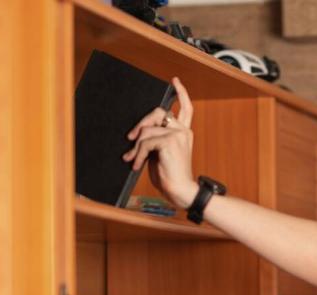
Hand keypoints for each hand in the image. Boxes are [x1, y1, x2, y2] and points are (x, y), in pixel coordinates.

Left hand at [122, 77, 197, 207]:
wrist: (181, 191)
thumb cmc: (171, 176)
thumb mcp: (161, 153)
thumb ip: (155, 139)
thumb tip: (138, 133)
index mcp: (185, 133)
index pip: (186, 108)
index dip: (181, 93)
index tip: (174, 81)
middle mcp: (184, 131)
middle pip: (158, 112)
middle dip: (141, 122)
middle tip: (130, 136)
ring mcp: (178, 135)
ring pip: (147, 130)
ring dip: (136, 146)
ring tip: (132, 158)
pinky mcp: (169, 142)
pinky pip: (145, 142)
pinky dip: (138, 154)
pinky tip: (137, 164)